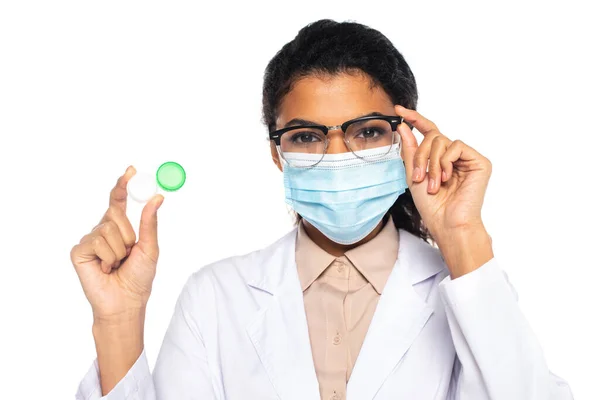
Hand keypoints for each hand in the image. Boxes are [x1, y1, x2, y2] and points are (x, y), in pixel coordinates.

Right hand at [70, 166, 163, 323]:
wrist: (125, 302)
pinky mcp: (79, 251)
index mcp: (120, 228)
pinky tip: (104, 269)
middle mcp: (103, 230)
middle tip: (129, 252)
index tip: (131, 170)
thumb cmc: (138, 278)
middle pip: (115, 212)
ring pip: (108, 228)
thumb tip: (157, 197)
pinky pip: (97, 242)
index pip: (118, 200)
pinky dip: (108, 257)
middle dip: (128, 232)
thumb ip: (150, 222)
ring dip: (120, 249)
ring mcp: (90, 240)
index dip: (123, 185)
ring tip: (117, 264)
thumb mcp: (150, 247)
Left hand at [395, 105, 492, 276]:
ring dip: (431, 163)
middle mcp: (454, 156)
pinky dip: (445, 161)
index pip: (429, 132)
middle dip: (420, 156)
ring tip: (433, 184)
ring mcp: (467, 158)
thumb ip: (410, 150)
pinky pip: (455, 146)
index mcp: (440, 158)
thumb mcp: (413, 175)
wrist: (446, 223)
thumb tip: (402, 127)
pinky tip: (446, 178)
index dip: (414, 119)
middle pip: (432, 136)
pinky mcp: (479, 161)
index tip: (398, 110)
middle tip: (418, 177)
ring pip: (442, 140)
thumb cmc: (432, 206)